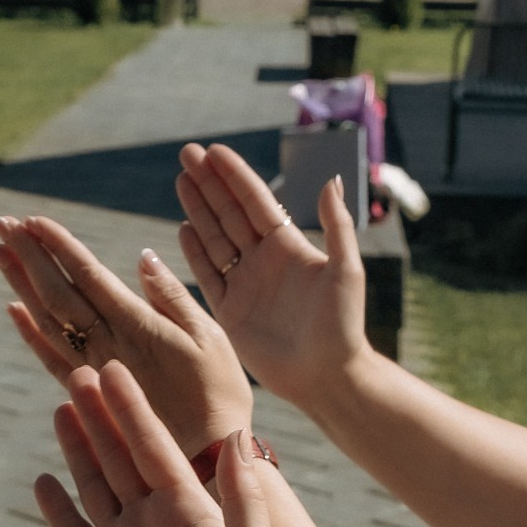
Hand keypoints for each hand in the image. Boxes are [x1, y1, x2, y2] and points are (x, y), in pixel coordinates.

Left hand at [0, 215, 253, 456]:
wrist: (204, 460)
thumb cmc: (218, 396)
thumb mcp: (209, 338)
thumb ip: (172, 298)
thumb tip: (142, 258)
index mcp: (137, 325)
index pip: (87, 275)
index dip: (58, 246)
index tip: (33, 220)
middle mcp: (107, 345)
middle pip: (58, 292)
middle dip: (28, 255)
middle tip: (2, 223)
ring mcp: (92, 370)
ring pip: (47, 319)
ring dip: (21, 283)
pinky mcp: (90, 393)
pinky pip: (50, 358)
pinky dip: (29, 331)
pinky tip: (13, 308)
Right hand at [33, 363, 280, 526]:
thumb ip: (242, 497)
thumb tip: (240, 436)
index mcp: (193, 511)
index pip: (156, 449)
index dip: (134, 411)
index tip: (116, 370)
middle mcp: (157, 523)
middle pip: (121, 458)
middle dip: (101, 417)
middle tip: (77, 370)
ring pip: (95, 487)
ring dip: (78, 449)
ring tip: (60, 407)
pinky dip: (58, 509)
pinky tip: (43, 478)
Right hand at [175, 144, 369, 404]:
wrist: (327, 376)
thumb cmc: (343, 324)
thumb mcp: (346, 270)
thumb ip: (336, 225)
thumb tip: (332, 178)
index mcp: (290, 246)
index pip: (256, 201)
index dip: (234, 176)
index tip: (214, 150)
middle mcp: (264, 261)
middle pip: (230, 213)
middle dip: (209, 183)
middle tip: (186, 153)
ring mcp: (246, 285)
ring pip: (215, 238)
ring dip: (198, 209)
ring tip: (180, 180)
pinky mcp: (231, 312)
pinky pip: (208, 275)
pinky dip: (195, 252)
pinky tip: (182, 228)